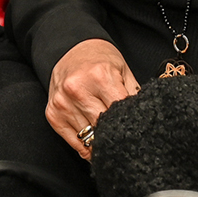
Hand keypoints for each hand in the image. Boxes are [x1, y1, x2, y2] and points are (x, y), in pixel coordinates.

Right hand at [47, 38, 139, 159]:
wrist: (70, 50)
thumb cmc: (99, 61)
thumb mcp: (123, 70)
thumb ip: (134, 95)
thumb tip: (144, 122)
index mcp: (100, 76)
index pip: (120, 112)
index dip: (130, 123)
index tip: (135, 129)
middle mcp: (78, 89)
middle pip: (103, 128)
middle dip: (116, 134)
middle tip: (124, 138)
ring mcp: (63, 103)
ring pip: (89, 138)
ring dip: (100, 142)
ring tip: (108, 137)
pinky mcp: (53, 114)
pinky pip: (73, 142)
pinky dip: (86, 146)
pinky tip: (94, 143)